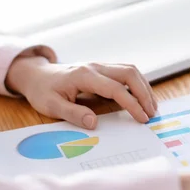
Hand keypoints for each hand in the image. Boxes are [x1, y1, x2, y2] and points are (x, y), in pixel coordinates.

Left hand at [5, 56, 157, 128]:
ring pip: (130, 70)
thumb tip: (94, 123)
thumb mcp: (50, 106)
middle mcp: (95, 67)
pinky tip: (142, 98)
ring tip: (152, 107)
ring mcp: (100, 66)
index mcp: (83, 75)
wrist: (37, 75)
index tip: (142, 118)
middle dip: (144, 93)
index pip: (115, 88)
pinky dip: (138, 84)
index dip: (131, 103)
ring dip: (144, 87)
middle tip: (152, 113)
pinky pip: (126, 73)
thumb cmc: (42, 91)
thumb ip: (72, 114)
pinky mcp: (103, 69)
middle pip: (129, 73)